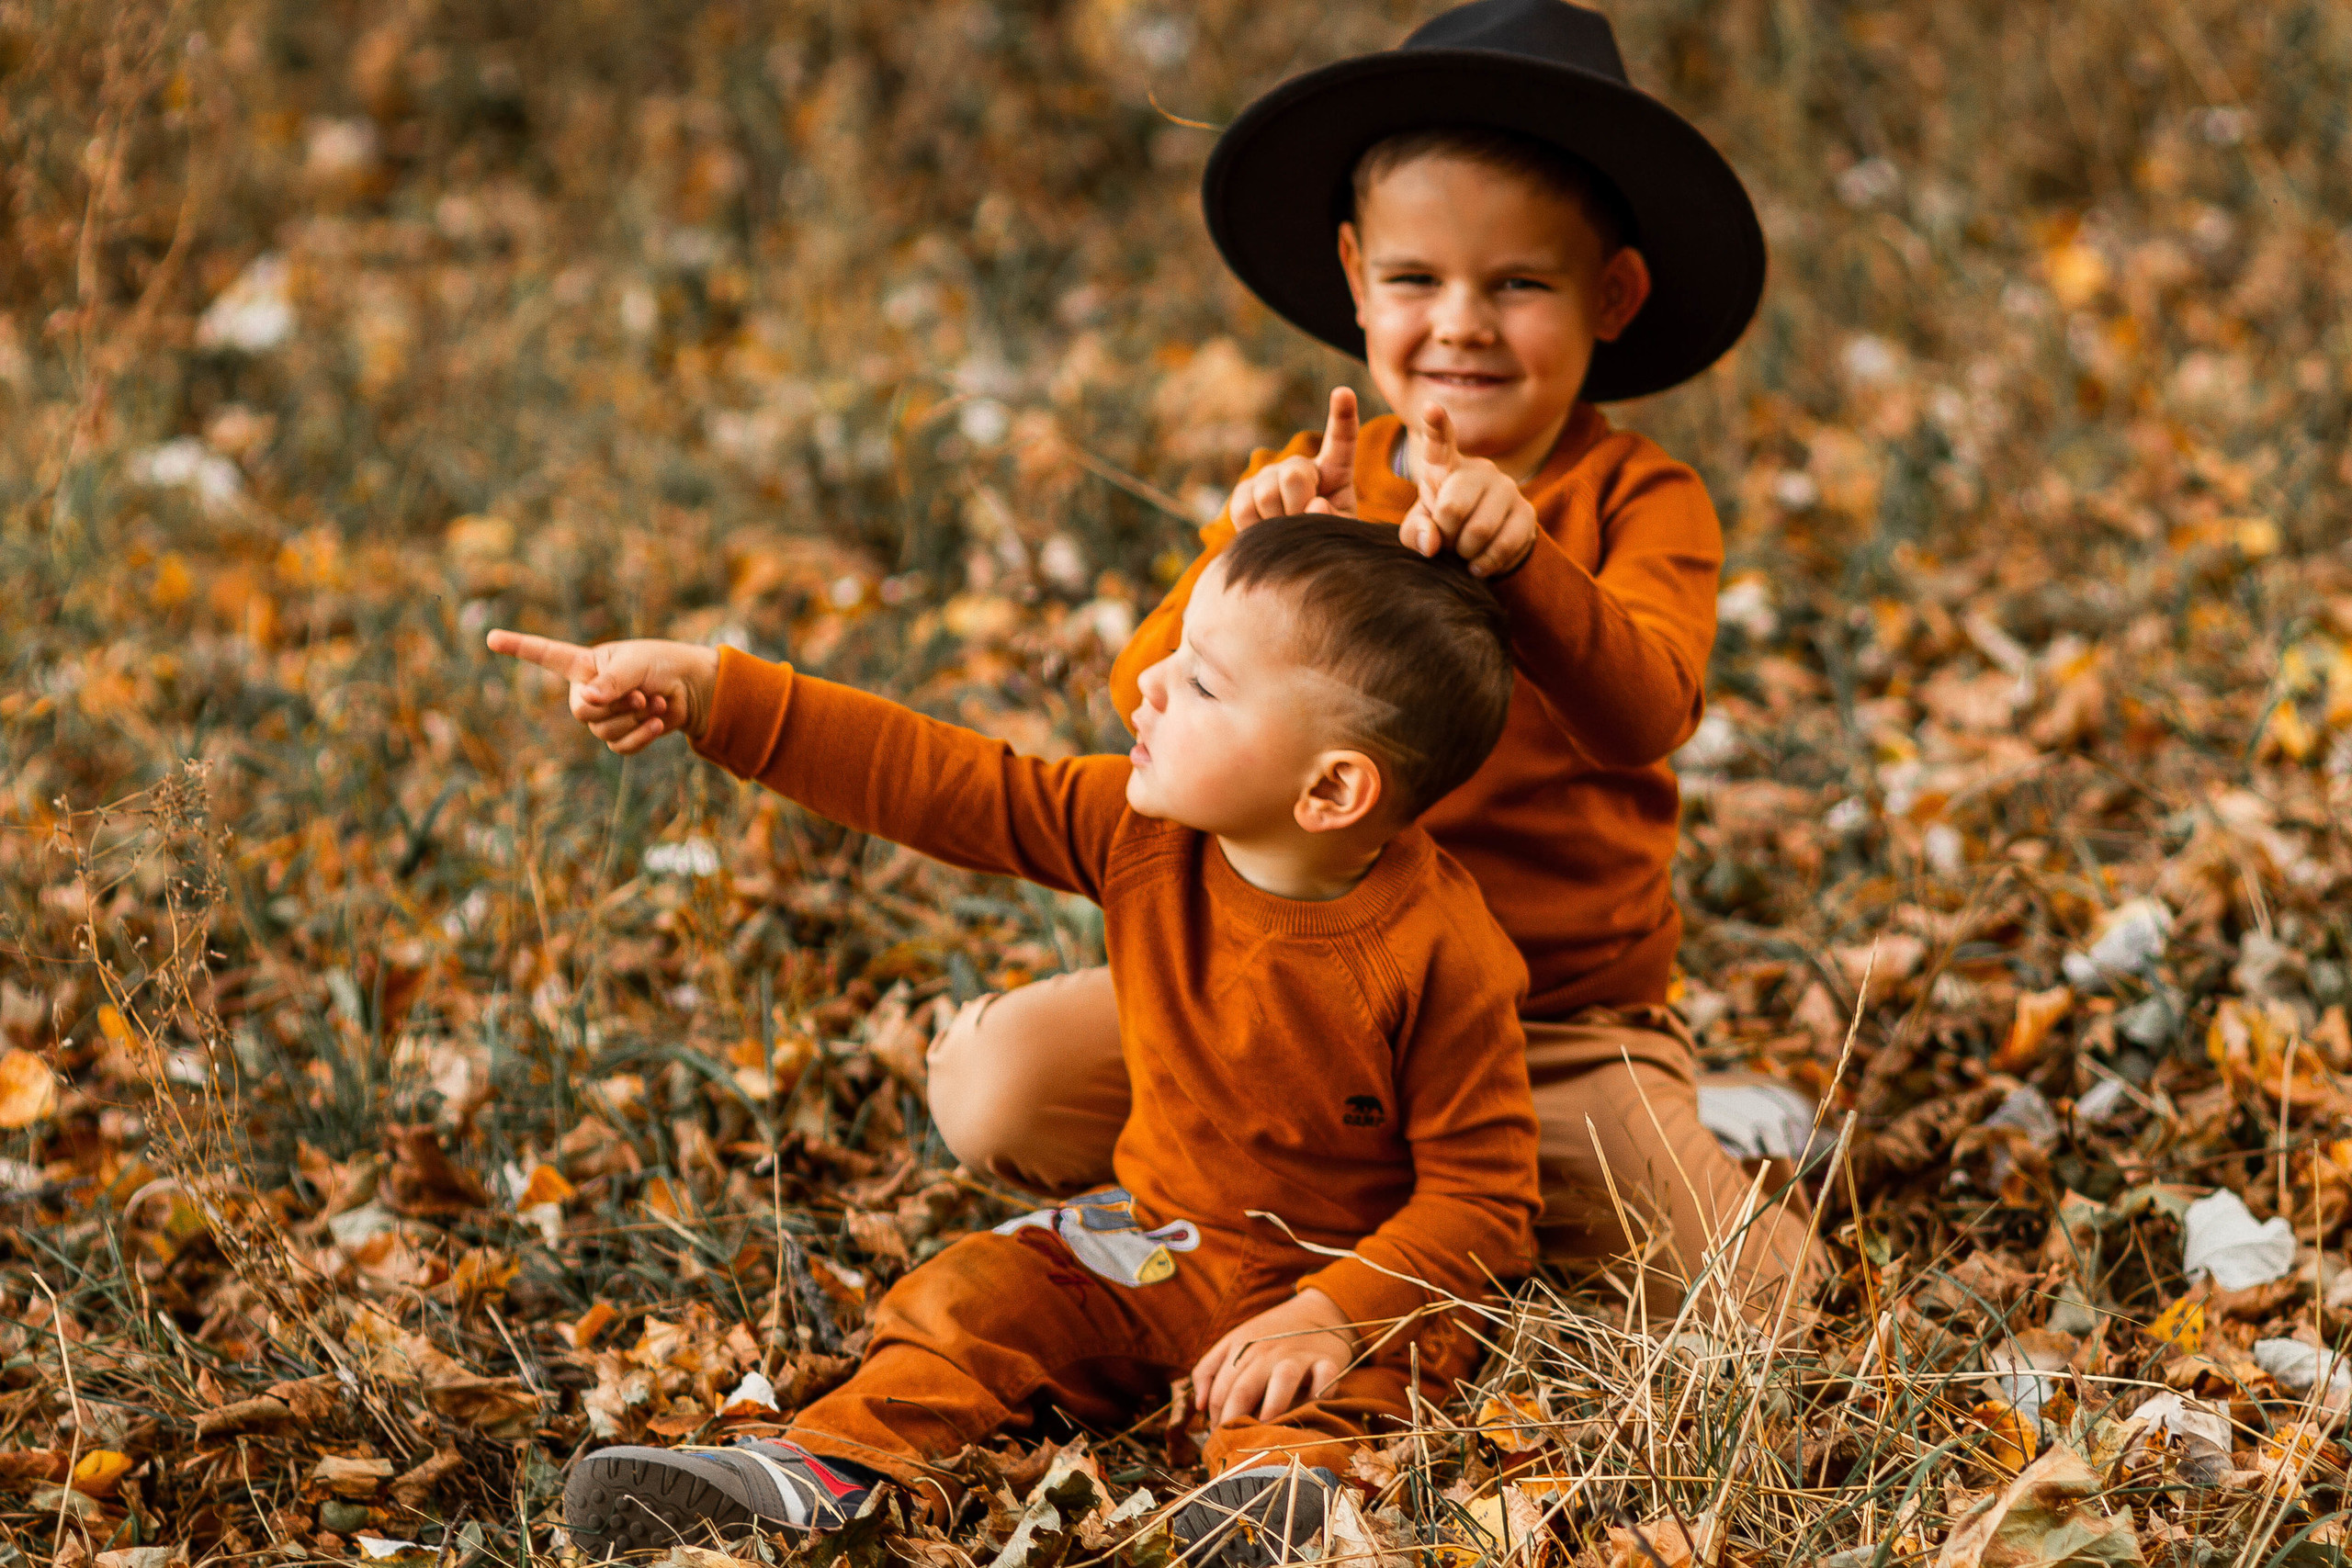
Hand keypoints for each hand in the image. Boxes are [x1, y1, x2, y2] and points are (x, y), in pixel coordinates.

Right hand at [487, 631, 719, 753]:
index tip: (491, 638)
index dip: (519, 647)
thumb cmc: (661, 665)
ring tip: (653, 701)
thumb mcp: (636, 665)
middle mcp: (586, 691)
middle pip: (582, 712)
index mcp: (584, 664)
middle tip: (641, 695)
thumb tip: (585, 701)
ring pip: (603, 731)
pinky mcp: (620, 735)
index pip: (544, 655)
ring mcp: (602, 716)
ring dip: (634, 719)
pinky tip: (657, 722)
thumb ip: (610, 681)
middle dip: (614, 707)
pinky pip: (620, 747)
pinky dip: (641, 736)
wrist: (691, 689)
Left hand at [1191, 1288, 1358, 1427]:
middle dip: (1236, 1420)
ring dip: (1274, 1405)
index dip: (1217, 1417)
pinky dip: (1321, 1392)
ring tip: (1267, 1427)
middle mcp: (1267, 1351)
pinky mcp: (1327, 1360)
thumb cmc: (1270, 1335)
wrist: (1318, 1312)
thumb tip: (1199, 1407)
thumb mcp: (1234, 1343)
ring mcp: (1298, 1355)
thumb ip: (1208, 1370)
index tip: (1220, 1434)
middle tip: (1236, 1444)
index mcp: (1240, 1346)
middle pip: (1244, 1389)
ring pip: (1283, 1378)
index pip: (1220, 1389)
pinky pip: (1325, 1377)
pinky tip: (1313, 1406)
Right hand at [1227, 387, 1357, 528]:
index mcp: (1334, 472)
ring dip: (1278, 521)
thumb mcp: (1339, 532)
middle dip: (1298, 506)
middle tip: (1302, 522)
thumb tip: (1314, 505)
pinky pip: (1244, 507)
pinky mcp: (1244, 493)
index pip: (1341, 440)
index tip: (1343, 393)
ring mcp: (1269, 477)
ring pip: (1266, 493)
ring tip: (1286, 529)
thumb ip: (1334, 519)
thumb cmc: (1322, 541)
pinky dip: (1255, 525)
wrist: (1289, 557)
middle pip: (1294, 474)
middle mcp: (1299, 466)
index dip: (1342, 416)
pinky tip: (1266, 528)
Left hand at [1399, 404, 1539, 577]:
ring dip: (1464, 553)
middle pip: (1452, 508)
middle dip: (1444, 536)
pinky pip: (1505, 544)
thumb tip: (1433, 542)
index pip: (1440, 441)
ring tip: (1462, 551)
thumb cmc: (1443, 527)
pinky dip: (1487, 564)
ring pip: (1479, 530)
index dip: (1436, 424)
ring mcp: (1507, 488)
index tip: (1430, 408)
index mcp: (1445, 465)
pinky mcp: (1527, 512)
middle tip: (1446, 541)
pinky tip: (1479, 563)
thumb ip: (1415, 532)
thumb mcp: (1419, 528)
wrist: (1482, 543)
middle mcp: (1480, 470)